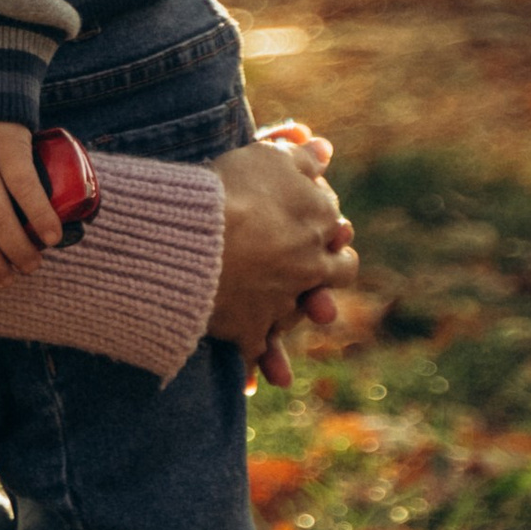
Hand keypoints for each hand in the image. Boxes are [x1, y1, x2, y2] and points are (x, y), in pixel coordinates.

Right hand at [207, 126, 357, 389]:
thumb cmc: (229, 190)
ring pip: (293, 324)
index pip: (335, 232)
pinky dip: (256, 368)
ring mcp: (280, 303)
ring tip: (288, 362)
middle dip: (324, 285)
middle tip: (319, 295)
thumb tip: (324, 146)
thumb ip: (298, 155)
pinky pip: (256, 352)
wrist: (194, 237)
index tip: (325, 234)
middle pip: (329, 279)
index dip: (330, 233)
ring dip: (291, 341)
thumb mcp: (266, 159)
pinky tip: (253, 383)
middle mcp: (308, 268)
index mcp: (316, 226)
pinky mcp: (251, 330)